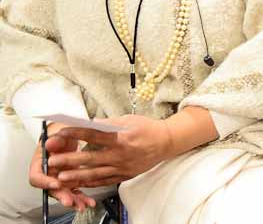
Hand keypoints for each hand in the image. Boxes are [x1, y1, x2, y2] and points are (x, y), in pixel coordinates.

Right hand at [28, 123, 95, 211]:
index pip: (37, 176)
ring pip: (63, 193)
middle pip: (51, 189)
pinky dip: (81, 198)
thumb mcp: (60, 133)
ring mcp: (59, 179)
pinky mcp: (70, 181)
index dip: (45, 182)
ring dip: (72, 200)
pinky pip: (74, 191)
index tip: (56, 184)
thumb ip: (56, 140)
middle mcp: (48, 174)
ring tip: (82, 205)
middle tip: (69, 201)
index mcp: (40, 163)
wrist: (70, 134)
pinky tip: (89, 202)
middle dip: (61, 195)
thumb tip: (50, 143)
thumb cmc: (62, 134)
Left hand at [47, 114, 173, 187]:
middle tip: (53, 160)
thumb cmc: (147, 128)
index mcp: (121, 137)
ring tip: (61, 177)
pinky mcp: (125, 175)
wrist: (166, 142)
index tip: (61, 133)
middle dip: (70, 160)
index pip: (94, 135)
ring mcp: (123, 167)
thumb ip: (108, 123)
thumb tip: (89, 122)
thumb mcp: (129, 120)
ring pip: (96, 173)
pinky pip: (105, 181)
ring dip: (77, 176)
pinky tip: (79, 183)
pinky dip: (91, 183)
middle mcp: (121, 154)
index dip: (76, 134)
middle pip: (91, 158)